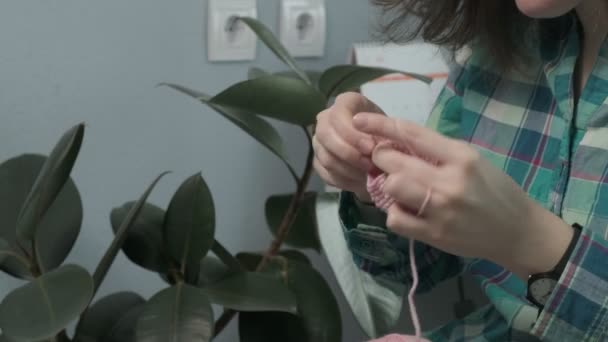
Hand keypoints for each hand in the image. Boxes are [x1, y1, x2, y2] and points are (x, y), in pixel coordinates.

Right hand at [313, 93, 381, 202]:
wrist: (383, 152)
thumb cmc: (386, 135)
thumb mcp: (389, 129)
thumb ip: (380, 134)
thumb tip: (371, 147)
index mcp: (345, 103)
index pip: (337, 115)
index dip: (351, 133)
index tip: (370, 148)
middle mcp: (326, 118)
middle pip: (325, 135)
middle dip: (348, 153)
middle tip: (368, 165)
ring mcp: (319, 140)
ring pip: (325, 156)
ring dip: (348, 169)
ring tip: (367, 175)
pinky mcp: (318, 160)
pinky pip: (325, 172)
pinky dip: (343, 180)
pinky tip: (358, 182)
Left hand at [353, 113, 572, 277]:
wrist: (518, 232)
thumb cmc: (496, 190)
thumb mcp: (473, 160)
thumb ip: (438, 151)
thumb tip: (397, 141)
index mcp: (461, 157)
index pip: (411, 134)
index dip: (380, 125)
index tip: (360, 120)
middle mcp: (450, 182)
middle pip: (393, 162)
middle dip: (382, 158)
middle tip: (385, 161)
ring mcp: (441, 210)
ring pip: (391, 188)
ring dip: (388, 186)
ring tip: (398, 187)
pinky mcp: (434, 234)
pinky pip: (395, 219)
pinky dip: (395, 212)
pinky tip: (406, 210)